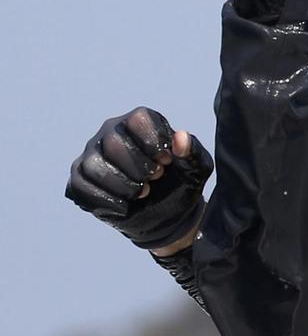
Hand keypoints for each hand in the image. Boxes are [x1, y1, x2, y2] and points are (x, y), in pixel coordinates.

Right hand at [66, 107, 210, 253]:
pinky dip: (107, 199)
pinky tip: (125, 205)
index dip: (154, 141)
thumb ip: (193, 152)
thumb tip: (180, 138)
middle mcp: (110, 134)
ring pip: (94, 164)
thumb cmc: (181, 184)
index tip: (167, 161)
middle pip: (114, 141)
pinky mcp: (80, 180)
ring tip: (143, 193)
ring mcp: (92, 156)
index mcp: (139, 124)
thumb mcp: (197, 169)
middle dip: (139, 166)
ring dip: (123, 184)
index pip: (139, 118)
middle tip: (155, 178)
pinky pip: (81, 185)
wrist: (168, 217)